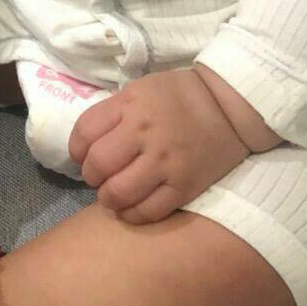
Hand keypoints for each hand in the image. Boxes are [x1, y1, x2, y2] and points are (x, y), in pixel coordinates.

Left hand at [68, 68, 249, 223]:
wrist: (230, 106)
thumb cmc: (180, 96)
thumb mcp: (141, 90)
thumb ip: (114, 113)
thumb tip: (87, 145)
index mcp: (131, 104)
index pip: (85, 132)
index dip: (77, 149)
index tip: (83, 156)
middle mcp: (145, 133)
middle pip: (98, 165)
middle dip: (91, 175)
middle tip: (99, 176)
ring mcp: (166, 163)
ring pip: (118, 194)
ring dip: (108, 198)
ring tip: (113, 194)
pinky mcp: (184, 187)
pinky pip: (148, 212)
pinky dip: (132, 215)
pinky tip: (130, 208)